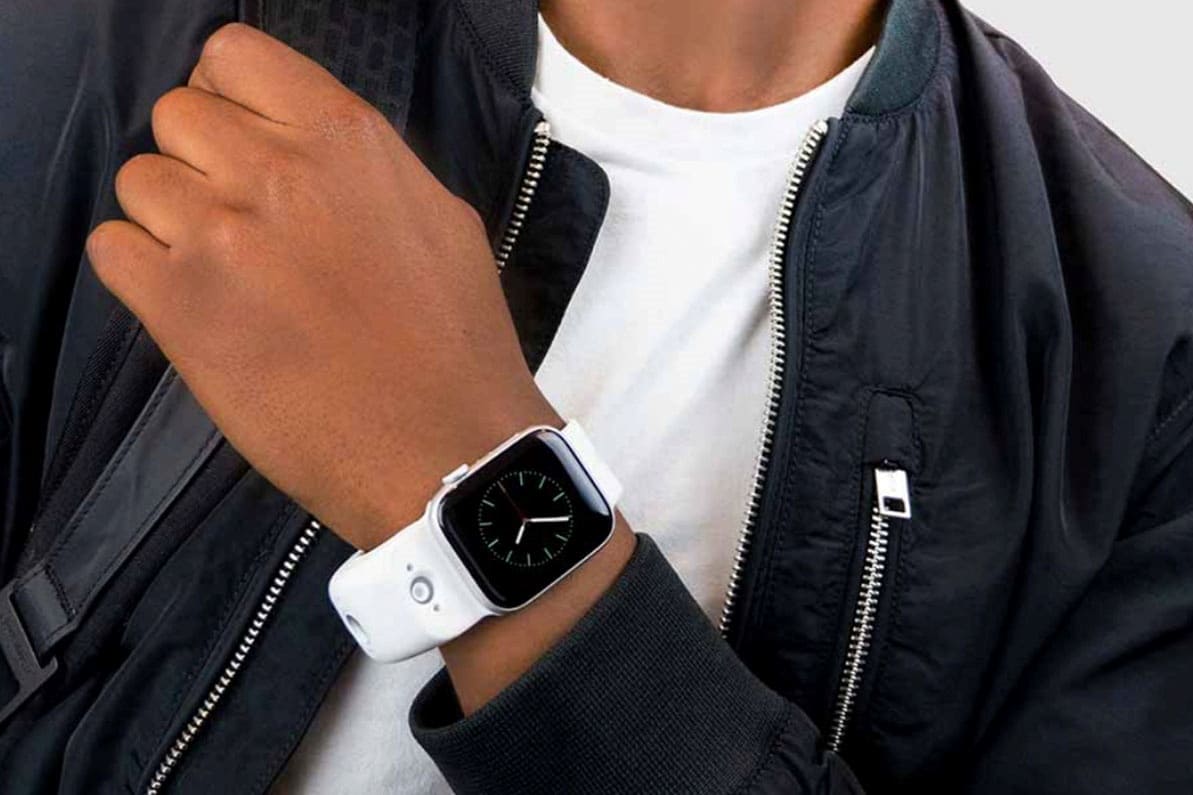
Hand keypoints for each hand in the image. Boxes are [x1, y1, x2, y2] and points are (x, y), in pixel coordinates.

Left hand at [86, 23, 557, 549]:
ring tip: (224, 273)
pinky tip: (192, 304)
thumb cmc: (456, 344)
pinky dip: (140, 273)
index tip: (244, 140)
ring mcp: (220, 240)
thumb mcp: (439, 220)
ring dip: (171, 221)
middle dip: (202, 162)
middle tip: (243, 221)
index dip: (230, 97)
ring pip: (138, 181)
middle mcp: (277, 173)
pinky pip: (110, 250)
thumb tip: (305, 150)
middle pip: (176, 115)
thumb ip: (362, 168)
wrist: (446, 450)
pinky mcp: (179, 311)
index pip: (233, 56)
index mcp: (347, 140)